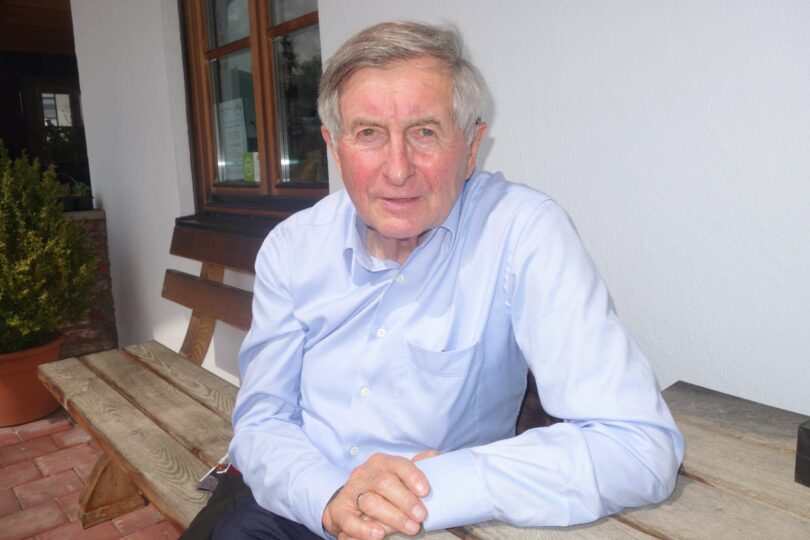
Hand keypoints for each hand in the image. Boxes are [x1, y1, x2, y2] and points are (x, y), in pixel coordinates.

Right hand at [322, 451, 436, 539]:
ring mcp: (351, 492)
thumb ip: (416, 467)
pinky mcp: (339, 511)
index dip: (412, 476)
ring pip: (369, 502)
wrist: (349, 502)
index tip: (425, 491)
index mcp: (381, 463)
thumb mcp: (397, 476)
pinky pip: (349, 521)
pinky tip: (379, 535)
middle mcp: (364, 474)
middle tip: (421, 516)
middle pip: (384, 483)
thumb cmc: (382, 490)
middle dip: (405, 501)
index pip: (398, 464)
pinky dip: (364, 529)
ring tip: (410, 528)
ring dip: (392, 517)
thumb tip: (433, 455)